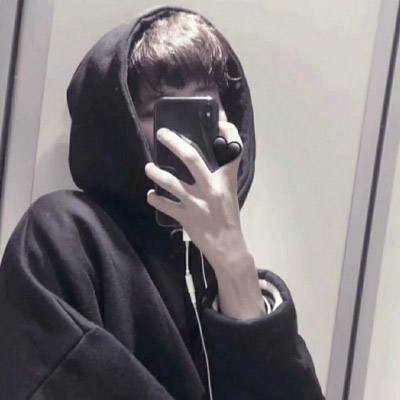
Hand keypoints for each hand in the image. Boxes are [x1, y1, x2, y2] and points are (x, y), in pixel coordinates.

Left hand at [144, 121, 247, 271]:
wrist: (227, 245)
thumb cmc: (228, 215)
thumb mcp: (229, 190)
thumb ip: (222, 172)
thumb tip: (208, 155)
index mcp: (225, 180)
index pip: (231, 150)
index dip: (228, 133)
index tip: (219, 121)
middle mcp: (211, 188)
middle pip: (191, 158)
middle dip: (174, 142)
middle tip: (161, 134)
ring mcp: (196, 204)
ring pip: (171, 182)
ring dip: (156, 172)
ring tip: (148, 167)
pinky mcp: (185, 218)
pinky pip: (164, 205)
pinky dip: (154, 199)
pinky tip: (151, 195)